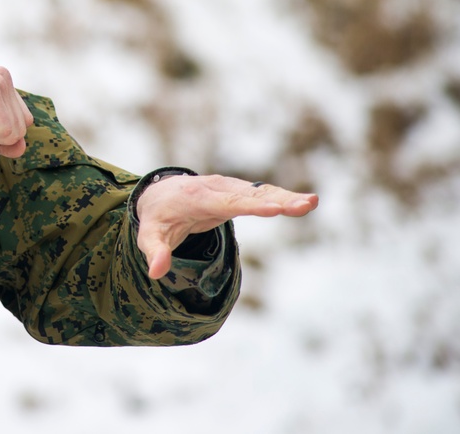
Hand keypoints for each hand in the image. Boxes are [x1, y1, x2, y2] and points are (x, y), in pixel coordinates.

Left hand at [135, 175, 317, 278]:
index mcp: (197, 198)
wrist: (159, 194)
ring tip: (312, 203)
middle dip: (278, 199)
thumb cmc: (156, 217)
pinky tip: (305, 203)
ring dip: (286, 197)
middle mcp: (216, 188)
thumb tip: (156, 273)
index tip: (274, 208)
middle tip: (305, 204)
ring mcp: (229, 187)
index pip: (227, 203)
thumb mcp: (148, 235)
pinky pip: (262, 194)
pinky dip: (282, 197)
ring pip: (260, 191)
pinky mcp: (237, 191)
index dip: (251, 206)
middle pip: (250, 194)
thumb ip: (154, 252)